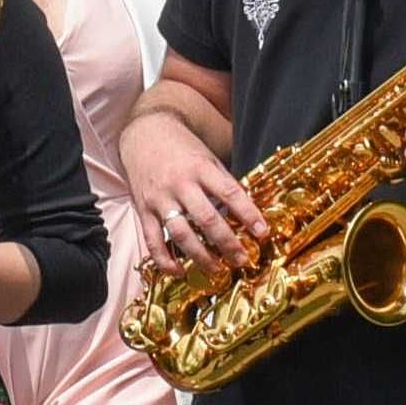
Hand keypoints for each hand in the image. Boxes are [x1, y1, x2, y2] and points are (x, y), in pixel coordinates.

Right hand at [119, 111, 265, 269]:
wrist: (144, 133)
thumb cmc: (182, 149)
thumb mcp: (207, 158)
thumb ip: (223, 183)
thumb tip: (246, 213)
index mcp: (201, 168)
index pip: (229, 194)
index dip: (248, 214)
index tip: (262, 233)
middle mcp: (180, 185)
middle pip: (206, 219)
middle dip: (227, 243)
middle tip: (241, 259)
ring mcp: (160, 199)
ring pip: (181, 234)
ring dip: (200, 256)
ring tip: (217, 269)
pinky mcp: (143, 210)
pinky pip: (153, 241)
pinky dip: (165, 260)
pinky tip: (180, 271)